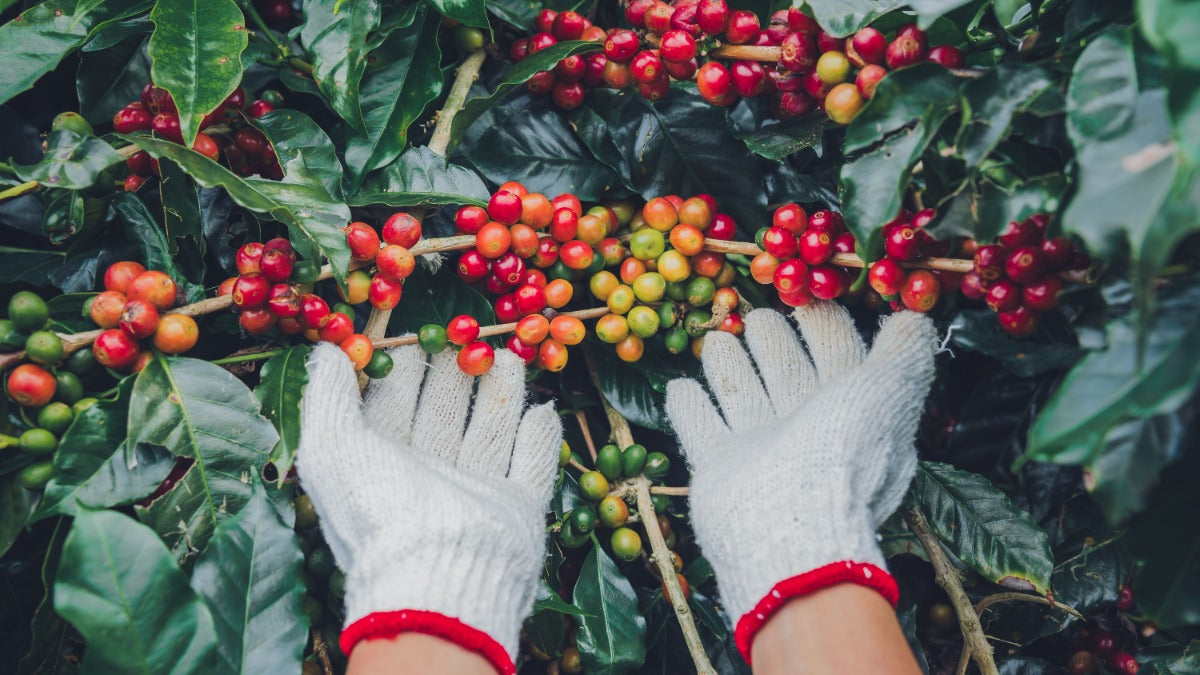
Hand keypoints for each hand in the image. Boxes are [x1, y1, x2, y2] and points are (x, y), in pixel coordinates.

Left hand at [298, 343, 560, 673]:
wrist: (435, 575)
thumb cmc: (378, 509)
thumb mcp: (333, 446)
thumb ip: (327, 396)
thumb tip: (328, 351)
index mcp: (382, 462)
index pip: (396, 404)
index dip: (406, 369)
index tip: (419, 333)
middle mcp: (428, 476)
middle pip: (446, 413)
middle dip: (458, 375)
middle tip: (471, 339)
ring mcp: (475, 493)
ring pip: (491, 431)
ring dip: (502, 394)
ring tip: (509, 358)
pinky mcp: (517, 509)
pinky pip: (533, 466)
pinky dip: (540, 438)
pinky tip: (545, 407)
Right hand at [665, 302, 935, 660]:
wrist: (790, 527)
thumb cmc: (844, 452)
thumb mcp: (888, 389)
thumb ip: (904, 352)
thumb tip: (917, 319)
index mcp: (852, 410)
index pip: (838, 357)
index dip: (825, 325)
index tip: (809, 294)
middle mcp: (808, 429)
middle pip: (787, 373)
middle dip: (773, 342)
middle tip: (758, 315)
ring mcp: (761, 450)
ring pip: (743, 394)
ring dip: (730, 366)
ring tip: (717, 339)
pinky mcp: (720, 467)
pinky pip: (700, 428)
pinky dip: (690, 407)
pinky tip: (681, 387)